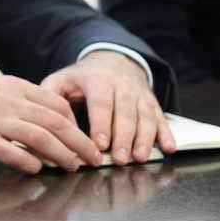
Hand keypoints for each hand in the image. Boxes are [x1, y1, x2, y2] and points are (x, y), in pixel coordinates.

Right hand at [0, 67, 104, 173]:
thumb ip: (16, 99)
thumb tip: (40, 117)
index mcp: (13, 86)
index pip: (56, 104)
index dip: (75, 123)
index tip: (81, 137)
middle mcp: (9, 102)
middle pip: (56, 122)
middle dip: (80, 143)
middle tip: (92, 158)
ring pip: (42, 138)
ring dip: (63, 155)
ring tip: (73, 167)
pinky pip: (14, 154)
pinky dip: (30, 163)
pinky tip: (37, 170)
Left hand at [38, 50, 176, 165]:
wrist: (111, 61)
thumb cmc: (81, 79)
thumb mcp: (60, 80)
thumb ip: (50, 96)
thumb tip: (51, 121)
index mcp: (97, 79)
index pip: (101, 102)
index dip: (101, 124)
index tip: (99, 144)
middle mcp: (122, 85)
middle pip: (125, 112)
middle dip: (123, 137)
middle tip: (120, 159)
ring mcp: (139, 94)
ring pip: (145, 116)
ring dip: (144, 139)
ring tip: (140, 158)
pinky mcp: (152, 103)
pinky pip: (161, 118)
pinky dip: (167, 133)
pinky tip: (169, 148)